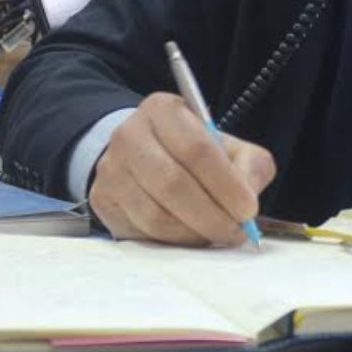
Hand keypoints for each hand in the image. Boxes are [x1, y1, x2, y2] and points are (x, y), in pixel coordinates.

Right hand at [88, 92, 275, 245]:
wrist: (142, 154)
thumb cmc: (190, 150)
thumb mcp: (226, 145)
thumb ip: (248, 165)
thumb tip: (248, 196)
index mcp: (162, 110)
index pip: (197, 149)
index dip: (226, 184)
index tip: (248, 209)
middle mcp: (129, 135)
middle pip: (173, 184)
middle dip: (212, 216)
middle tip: (236, 231)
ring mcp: (111, 169)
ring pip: (156, 215)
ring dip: (194, 233)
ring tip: (216, 234)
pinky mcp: (103, 200)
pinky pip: (142, 232)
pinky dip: (174, 241)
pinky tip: (191, 235)